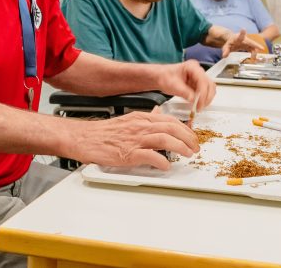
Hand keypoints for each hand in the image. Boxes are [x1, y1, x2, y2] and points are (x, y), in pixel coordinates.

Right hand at [68, 111, 199, 169]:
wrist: (84, 138)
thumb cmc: (104, 132)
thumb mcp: (128, 119)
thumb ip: (145, 118)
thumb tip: (158, 113)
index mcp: (141, 118)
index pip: (169, 120)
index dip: (185, 129)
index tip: (192, 136)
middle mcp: (140, 126)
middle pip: (171, 128)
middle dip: (187, 138)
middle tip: (195, 147)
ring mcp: (134, 139)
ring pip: (164, 139)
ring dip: (180, 147)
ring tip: (188, 154)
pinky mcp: (128, 153)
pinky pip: (149, 156)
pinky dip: (161, 161)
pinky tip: (166, 166)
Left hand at [156, 60, 215, 109]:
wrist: (160, 77)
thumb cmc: (165, 77)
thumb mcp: (172, 85)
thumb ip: (184, 92)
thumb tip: (194, 99)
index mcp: (192, 67)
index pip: (203, 80)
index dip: (203, 93)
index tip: (199, 104)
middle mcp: (198, 71)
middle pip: (209, 85)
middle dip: (206, 97)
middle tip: (199, 108)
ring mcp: (199, 78)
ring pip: (210, 89)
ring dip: (206, 99)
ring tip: (198, 107)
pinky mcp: (198, 84)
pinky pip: (205, 93)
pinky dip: (203, 99)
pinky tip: (197, 104)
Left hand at [221, 29, 266, 56]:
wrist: (233, 40)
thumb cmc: (230, 42)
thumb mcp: (226, 46)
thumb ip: (225, 51)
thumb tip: (224, 56)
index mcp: (238, 38)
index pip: (240, 36)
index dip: (242, 33)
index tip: (243, 29)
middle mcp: (244, 39)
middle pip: (251, 42)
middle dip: (256, 45)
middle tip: (262, 48)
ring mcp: (248, 42)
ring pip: (253, 46)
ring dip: (255, 52)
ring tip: (253, 58)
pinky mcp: (249, 45)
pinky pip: (253, 49)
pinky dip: (254, 53)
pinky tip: (253, 57)